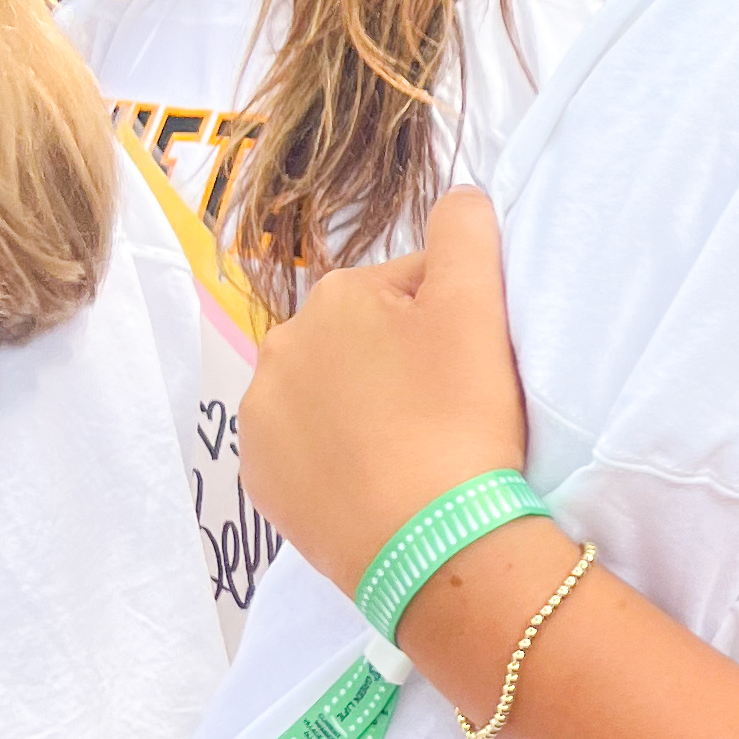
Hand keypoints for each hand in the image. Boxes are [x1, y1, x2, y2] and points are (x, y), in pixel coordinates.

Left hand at [238, 190, 529, 591]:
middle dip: (401, 363)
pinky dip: (337, 459)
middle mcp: (281, 346)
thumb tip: (458, 196)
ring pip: (330, 395)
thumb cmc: (459, 417)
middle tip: (448, 411)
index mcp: (336, 296)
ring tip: (413, 451)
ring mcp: (261, 418)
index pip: (412, 288)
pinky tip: (376, 482)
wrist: (431, 543)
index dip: (454, 324)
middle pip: (364, 341)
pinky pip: (306, 452)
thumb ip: (466, 230)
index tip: (476, 369)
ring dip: (365, 409)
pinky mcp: (260, 481)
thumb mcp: (478, 307)